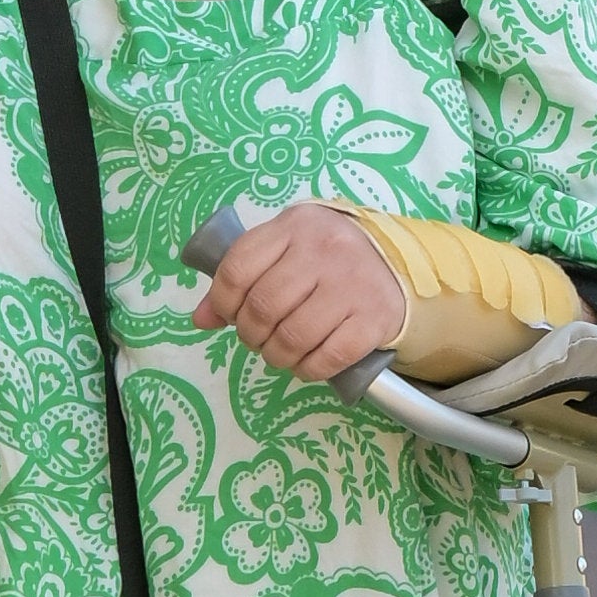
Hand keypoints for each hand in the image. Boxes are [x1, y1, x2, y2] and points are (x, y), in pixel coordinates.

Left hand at [189, 204, 406, 383]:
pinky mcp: (374, 318)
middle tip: (259, 339)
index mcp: (294, 226)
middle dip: (251, 335)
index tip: (231, 315)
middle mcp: (324, 250)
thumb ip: (240, 279)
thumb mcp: (284, 253)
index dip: (223, 303)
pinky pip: (328, 358)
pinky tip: (308, 362)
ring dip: (277, 356)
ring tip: (281, 352)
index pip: (237, 269)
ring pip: (293, 337)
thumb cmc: (326, 260)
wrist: (396, 265)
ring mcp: (352, 284)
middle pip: (263, 307)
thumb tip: (201, 319)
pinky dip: (309, 369)